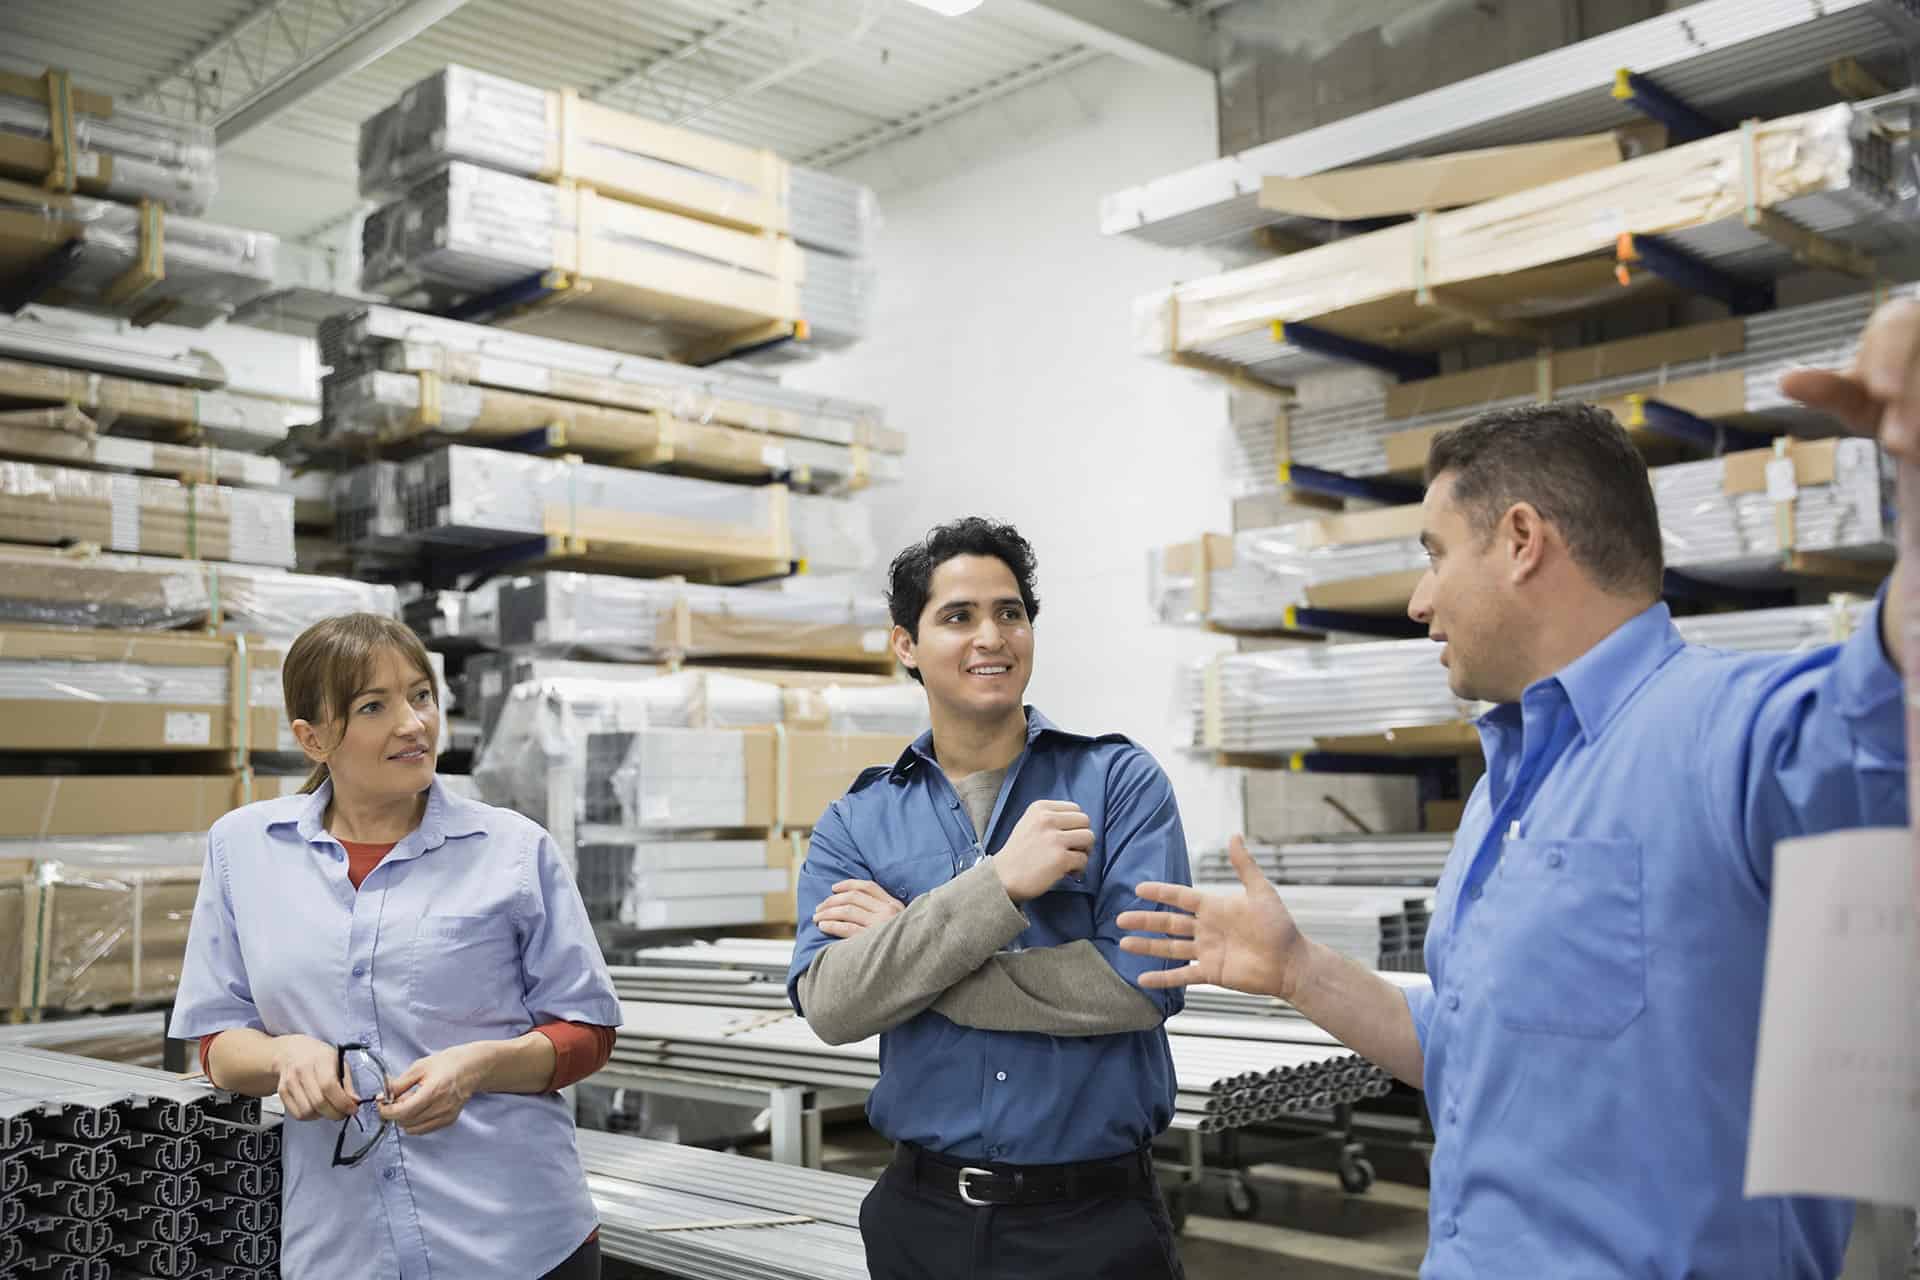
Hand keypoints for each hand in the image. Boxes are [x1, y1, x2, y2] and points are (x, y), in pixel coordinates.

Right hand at [271, 1034, 357, 1121]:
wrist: (291, 1051)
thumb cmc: (319, 1057)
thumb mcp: (339, 1062)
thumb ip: (348, 1083)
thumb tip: (354, 1101)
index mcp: (320, 1060)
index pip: (329, 1086)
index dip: (342, 1102)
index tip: (352, 1109)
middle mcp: (302, 1070)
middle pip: (318, 1102)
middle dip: (335, 1113)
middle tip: (343, 1113)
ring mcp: (290, 1082)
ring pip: (307, 1111)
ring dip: (322, 1116)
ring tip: (329, 1109)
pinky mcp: (282, 1092)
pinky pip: (297, 1113)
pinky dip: (310, 1116)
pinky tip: (316, 1109)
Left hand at [379, 1043, 487, 1135]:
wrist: (472, 1068)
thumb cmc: (447, 1064)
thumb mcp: (419, 1067)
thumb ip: (399, 1084)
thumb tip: (382, 1096)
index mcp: (433, 1091)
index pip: (403, 1112)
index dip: (387, 1111)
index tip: (381, 1104)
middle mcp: (441, 1107)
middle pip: (405, 1122)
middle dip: (394, 1113)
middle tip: (394, 1100)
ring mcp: (446, 1116)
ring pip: (412, 1129)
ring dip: (404, 1119)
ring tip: (408, 1102)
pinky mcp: (448, 1121)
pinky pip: (423, 1129)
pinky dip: (415, 1122)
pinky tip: (419, 1108)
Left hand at [814, 880, 904, 938]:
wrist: (916, 961)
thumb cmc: (905, 944)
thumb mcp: (903, 922)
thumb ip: (886, 913)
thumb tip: (860, 906)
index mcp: (894, 905)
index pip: (868, 887)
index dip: (848, 884)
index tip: (833, 888)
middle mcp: (887, 911)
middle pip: (853, 897)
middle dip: (832, 901)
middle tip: (819, 907)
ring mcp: (880, 925)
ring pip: (847, 911)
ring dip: (828, 912)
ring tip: (817, 917)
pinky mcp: (871, 940)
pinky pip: (847, 928)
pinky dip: (832, 925)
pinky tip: (823, 926)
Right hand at [992, 800, 1093, 902]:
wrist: (1002, 877)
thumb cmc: (1017, 854)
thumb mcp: (1029, 824)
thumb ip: (1051, 819)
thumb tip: (1078, 827)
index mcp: (1040, 808)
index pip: (1074, 808)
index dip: (1075, 824)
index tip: (1068, 837)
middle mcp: (1047, 819)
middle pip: (1085, 820)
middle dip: (1082, 836)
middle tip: (1073, 850)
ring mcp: (1055, 839)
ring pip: (1089, 837)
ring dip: (1084, 851)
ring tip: (1072, 861)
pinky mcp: (1061, 858)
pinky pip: (1083, 859)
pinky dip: (1079, 868)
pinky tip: (1068, 872)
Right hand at [1116, 835, 1307, 998]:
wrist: (1290, 962)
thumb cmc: (1280, 926)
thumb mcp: (1261, 892)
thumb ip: (1244, 866)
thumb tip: (1235, 836)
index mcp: (1214, 907)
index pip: (1180, 897)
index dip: (1160, 893)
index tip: (1139, 889)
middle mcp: (1206, 928)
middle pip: (1168, 922)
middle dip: (1144, 920)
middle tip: (1120, 919)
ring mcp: (1206, 951)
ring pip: (1170, 947)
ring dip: (1147, 946)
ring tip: (1123, 944)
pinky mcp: (1211, 973)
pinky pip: (1182, 975)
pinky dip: (1163, 978)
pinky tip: (1143, 979)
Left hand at [1780, 297, 1919, 461]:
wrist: (1918, 423)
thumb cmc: (1884, 403)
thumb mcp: (1856, 399)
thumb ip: (1826, 390)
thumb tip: (1785, 380)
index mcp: (1901, 321)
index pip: (1897, 325)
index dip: (1890, 358)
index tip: (1881, 391)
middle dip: (1913, 400)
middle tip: (1898, 442)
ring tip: (1912, 447)